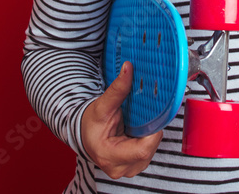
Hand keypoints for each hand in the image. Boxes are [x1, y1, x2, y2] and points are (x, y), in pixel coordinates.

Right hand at [81, 62, 162, 178]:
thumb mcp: (103, 105)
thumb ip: (118, 89)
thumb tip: (128, 68)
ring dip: (149, 136)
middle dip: (150, 132)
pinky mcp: (134, 166)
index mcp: (109, 155)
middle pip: (149, 149)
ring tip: (137, 125)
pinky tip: (139, 132)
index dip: (152, 132)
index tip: (153, 116)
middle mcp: (119, 168)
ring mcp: (128, 169)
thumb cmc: (91, 123)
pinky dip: (147, 140)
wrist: (85, 133)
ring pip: (152, 151)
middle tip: (143, 118)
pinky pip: (149, 152)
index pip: (142, 149)